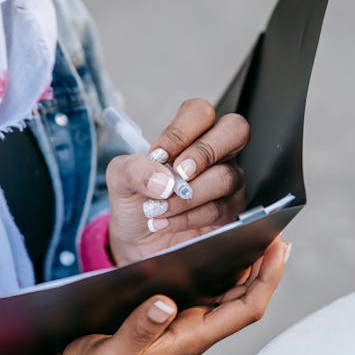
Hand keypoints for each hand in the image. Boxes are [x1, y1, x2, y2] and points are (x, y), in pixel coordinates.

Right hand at [49, 238, 289, 354]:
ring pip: (227, 293)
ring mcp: (183, 323)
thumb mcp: (110, 354)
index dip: (267, 279)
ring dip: (245, 266)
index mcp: (189, 340)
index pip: (245, 309)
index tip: (278, 247)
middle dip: (264, 265)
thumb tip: (164, 302)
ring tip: (256, 232)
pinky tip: (218, 248)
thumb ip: (138, 331)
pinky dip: (218, 269)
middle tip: (275, 228)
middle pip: (244, 297)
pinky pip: (205, 291)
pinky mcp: (168, 316)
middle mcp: (194, 331)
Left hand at [106, 98, 249, 266]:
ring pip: (225, 177)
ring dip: (187, 196)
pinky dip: (188, 218)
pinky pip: (220, 210)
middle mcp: (214, 153)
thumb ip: (133, 169)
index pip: (199, 113)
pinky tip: (166, 222)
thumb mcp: (120, 180)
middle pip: (235, 130)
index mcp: (189, 135)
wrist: (139, 241)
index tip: (158, 155)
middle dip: (204, 152)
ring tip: (158, 208)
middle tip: (178, 175)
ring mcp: (227, 181)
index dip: (181, 131)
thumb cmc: (136, 201)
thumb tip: (163, 179)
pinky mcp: (230, 211)